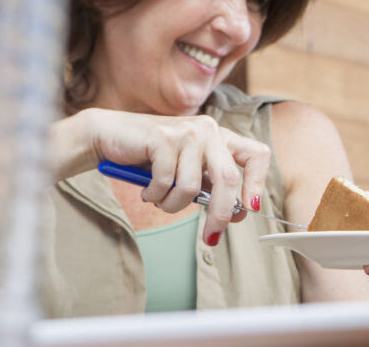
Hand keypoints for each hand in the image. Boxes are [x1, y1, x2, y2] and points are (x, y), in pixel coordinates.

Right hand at [51, 107, 270, 243]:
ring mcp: (187, 132)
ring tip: (160, 199)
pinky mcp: (163, 138)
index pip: (257, 154)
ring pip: (191, 187)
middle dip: (219, 214)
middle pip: (227, 179)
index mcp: (221, 138)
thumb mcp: (188, 172)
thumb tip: (236, 214)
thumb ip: (211, 187)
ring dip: (172, 205)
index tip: (251, 209)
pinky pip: (165, 183)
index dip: (258, 182)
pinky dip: (154, 195)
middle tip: (210, 237)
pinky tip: (146, 189)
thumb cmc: (152, 158)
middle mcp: (209, 131)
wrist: (110, 136)